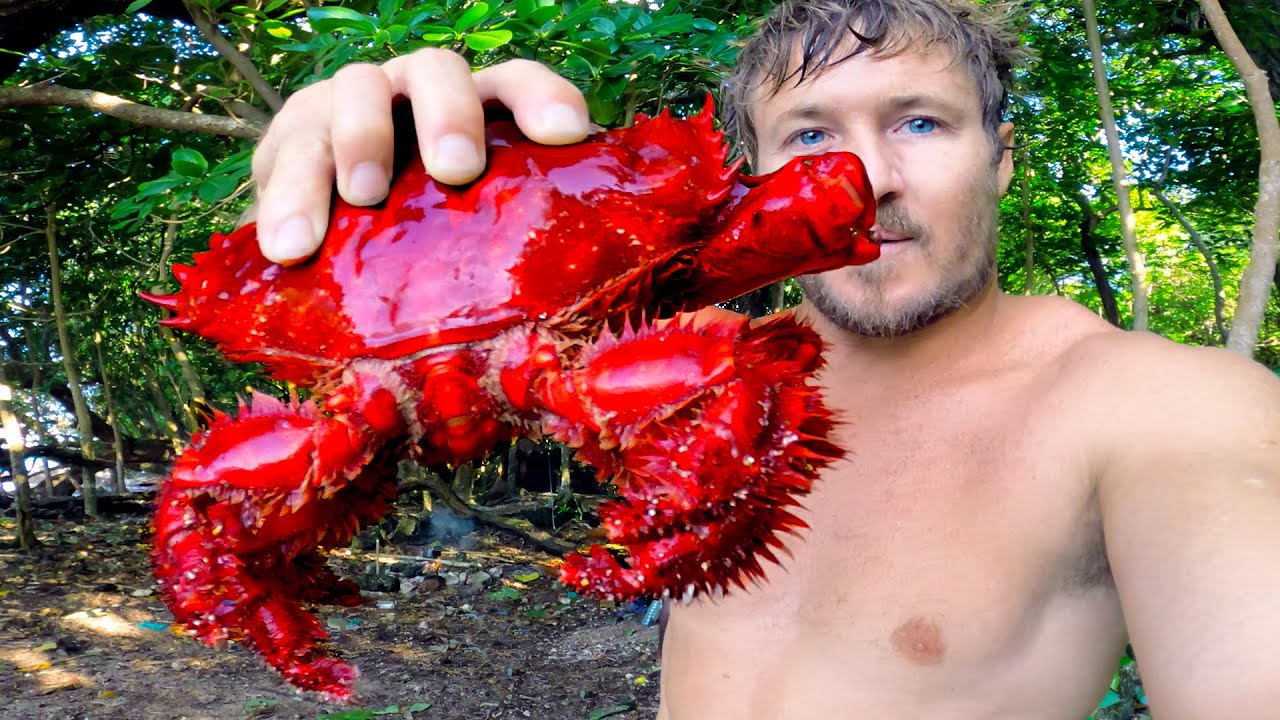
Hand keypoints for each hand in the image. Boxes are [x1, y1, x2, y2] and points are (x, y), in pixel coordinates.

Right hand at [250, 50, 590, 264]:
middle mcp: (414, 91)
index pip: (515, 85)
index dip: (544, 100)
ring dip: (362, 139)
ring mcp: (349, 105)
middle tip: (457, 168)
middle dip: (448, 114)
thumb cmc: (428, 245)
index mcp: (475, 108)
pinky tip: (289, 247)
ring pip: (357, 91)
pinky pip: (286, 154)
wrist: (325, 248)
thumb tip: (565, 307)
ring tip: (364, 194)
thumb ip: (509, 248)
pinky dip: (287, 198)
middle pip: (436, 72)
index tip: (567, 134)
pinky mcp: (290, 138)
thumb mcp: (473, 240)